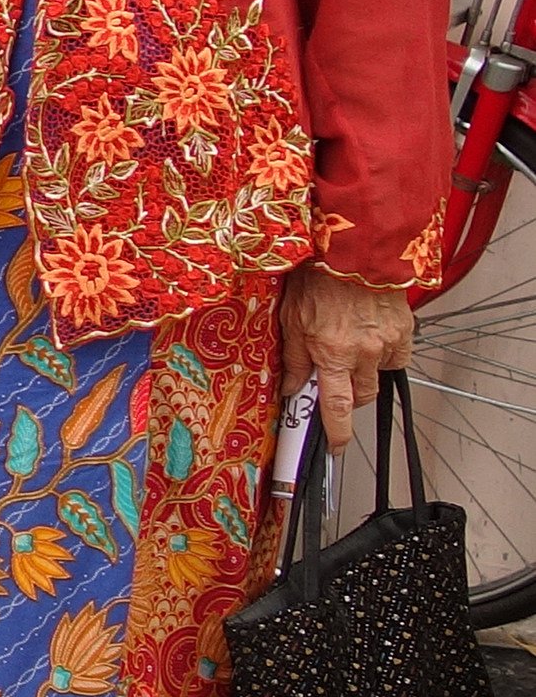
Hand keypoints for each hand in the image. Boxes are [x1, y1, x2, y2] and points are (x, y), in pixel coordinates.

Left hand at [278, 262, 410, 448]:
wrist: (354, 249)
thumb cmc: (318, 278)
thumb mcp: (291, 318)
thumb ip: (294, 358)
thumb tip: (292, 389)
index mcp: (332, 352)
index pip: (336, 407)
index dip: (337, 433)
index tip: (336, 448)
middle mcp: (364, 352)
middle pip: (360, 396)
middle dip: (346, 398)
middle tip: (333, 385)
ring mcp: (387, 342)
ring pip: (379, 379)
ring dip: (364, 377)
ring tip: (349, 357)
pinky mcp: (405, 330)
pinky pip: (397, 358)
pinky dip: (384, 358)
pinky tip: (370, 343)